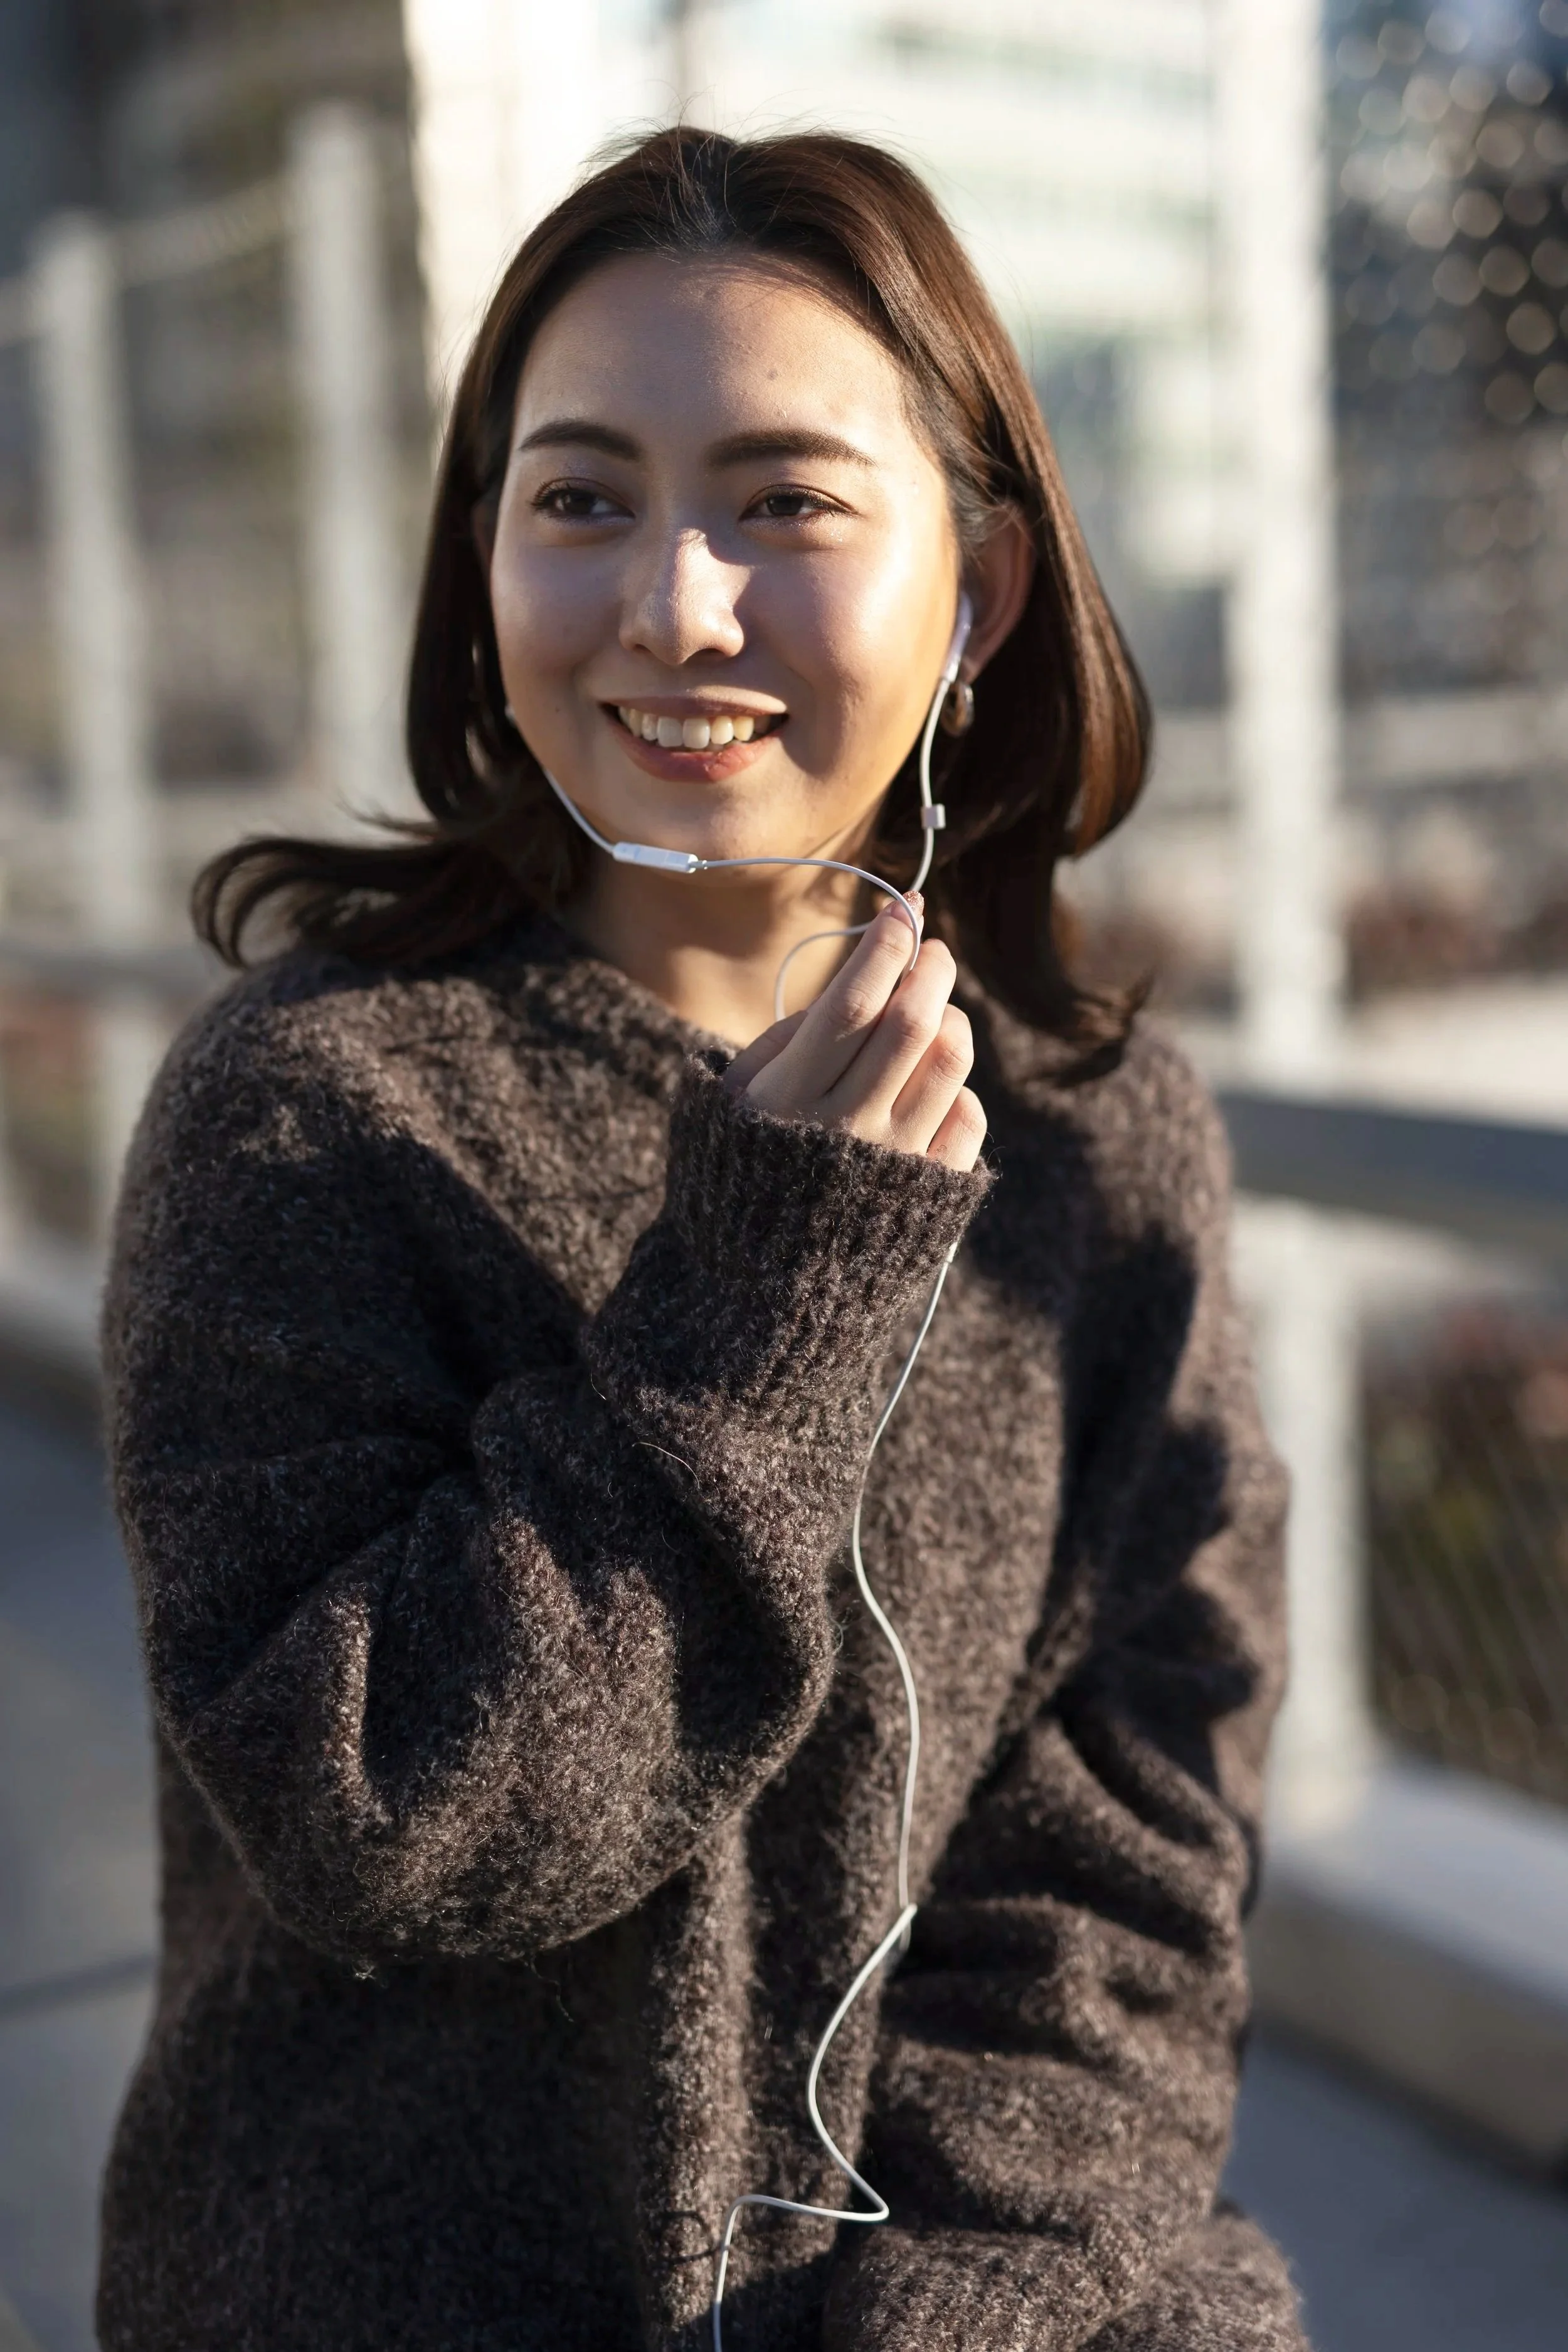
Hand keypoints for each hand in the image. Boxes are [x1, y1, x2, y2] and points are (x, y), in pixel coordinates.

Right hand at [722, 896, 986, 1171]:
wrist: (759, 1285)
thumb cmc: (743, 1167)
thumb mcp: (737, 1097)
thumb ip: (789, 1035)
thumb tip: (861, 975)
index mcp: (789, 1097)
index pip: (853, 1000)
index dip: (886, 946)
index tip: (903, 910)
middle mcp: (847, 1127)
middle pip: (911, 1021)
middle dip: (931, 969)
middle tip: (932, 950)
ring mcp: (895, 1162)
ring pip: (949, 1060)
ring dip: (952, 1019)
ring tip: (935, 1012)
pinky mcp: (932, 1195)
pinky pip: (968, 1117)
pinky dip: (958, 1086)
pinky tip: (934, 1083)